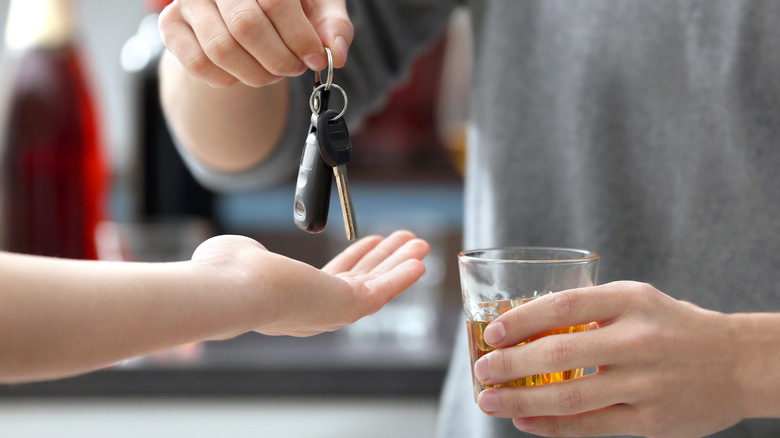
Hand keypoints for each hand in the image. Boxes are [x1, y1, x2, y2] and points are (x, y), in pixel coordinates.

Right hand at [159, 0, 352, 87]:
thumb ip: (333, 27)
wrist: (242, 12)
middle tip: (294, 69)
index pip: (275, 1)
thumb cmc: (288, 8)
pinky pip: (199, 65)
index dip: (300, 37)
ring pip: (222, 49)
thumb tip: (337, 54)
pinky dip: (229, 80)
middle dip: (279, 59)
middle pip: (246, 26)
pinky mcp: (170, 24)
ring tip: (273, 73)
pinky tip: (244, 72)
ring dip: (256, 74)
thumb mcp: (317, 9)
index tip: (316, 59)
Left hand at [191, 230, 428, 336]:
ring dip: (399, 264)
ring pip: (375, 286)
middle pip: (360, 282)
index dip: (358, 259)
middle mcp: (315, 311)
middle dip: (385, 261)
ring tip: (418, 244)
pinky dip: (402, 276)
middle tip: (404, 242)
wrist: (232, 288)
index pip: (334, 279)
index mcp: (293, 301)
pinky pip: (382, 291)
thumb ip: (251, 254)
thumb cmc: (226, 275)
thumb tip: (246, 252)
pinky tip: (418, 261)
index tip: (373, 242)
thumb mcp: (241, 255)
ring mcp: (331, 312)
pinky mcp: (345, 307)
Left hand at [472, 281, 742, 436]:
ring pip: (570, 396)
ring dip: (521, 400)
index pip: (563, 306)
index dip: (521, 320)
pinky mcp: (651, 420)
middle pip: (560, 354)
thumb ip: (588, 310)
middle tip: (481, 370)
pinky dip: (551, 426)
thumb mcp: (635, 300)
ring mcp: (647, 383)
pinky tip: (524, 421)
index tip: (491, 333)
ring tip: (489, 400)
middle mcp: (639, 339)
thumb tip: (524, 327)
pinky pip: (591, 426)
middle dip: (510, 365)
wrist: (736, 363)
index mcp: (630, 301)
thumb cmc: (671, 326)